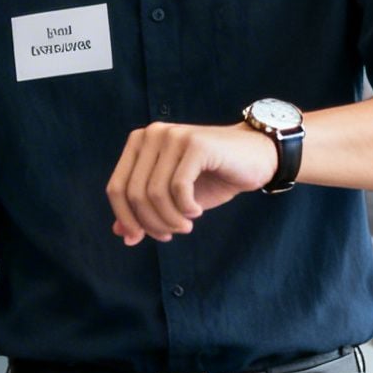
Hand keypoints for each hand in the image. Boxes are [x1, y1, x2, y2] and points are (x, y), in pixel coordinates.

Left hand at [106, 122, 276, 244]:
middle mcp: (151, 134)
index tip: (139, 238)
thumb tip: (120, 234)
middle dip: (150, 223)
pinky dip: (185, 208)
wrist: (256, 157)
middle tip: (172, 234)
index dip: (125, 218)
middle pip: (133, 193)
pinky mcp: (195, 144)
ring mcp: (173, 136)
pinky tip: (197, 211)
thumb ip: (145, 210)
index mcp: (139, 142)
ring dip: (170, 219)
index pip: (115, 188)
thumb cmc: (213, 177)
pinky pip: (178, 187)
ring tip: (186, 226)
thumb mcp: (174, 198)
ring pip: (154, 193)